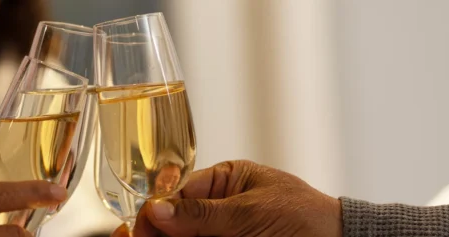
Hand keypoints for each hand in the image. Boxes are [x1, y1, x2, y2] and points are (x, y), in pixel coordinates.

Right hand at [112, 160, 341, 236]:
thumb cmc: (307, 219)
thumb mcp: (250, 212)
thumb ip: (202, 213)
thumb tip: (159, 211)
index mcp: (227, 180)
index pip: (179, 194)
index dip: (157, 211)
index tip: (141, 228)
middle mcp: (221, 207)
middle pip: (176, 221)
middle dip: (156, 231)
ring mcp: (225, 231)